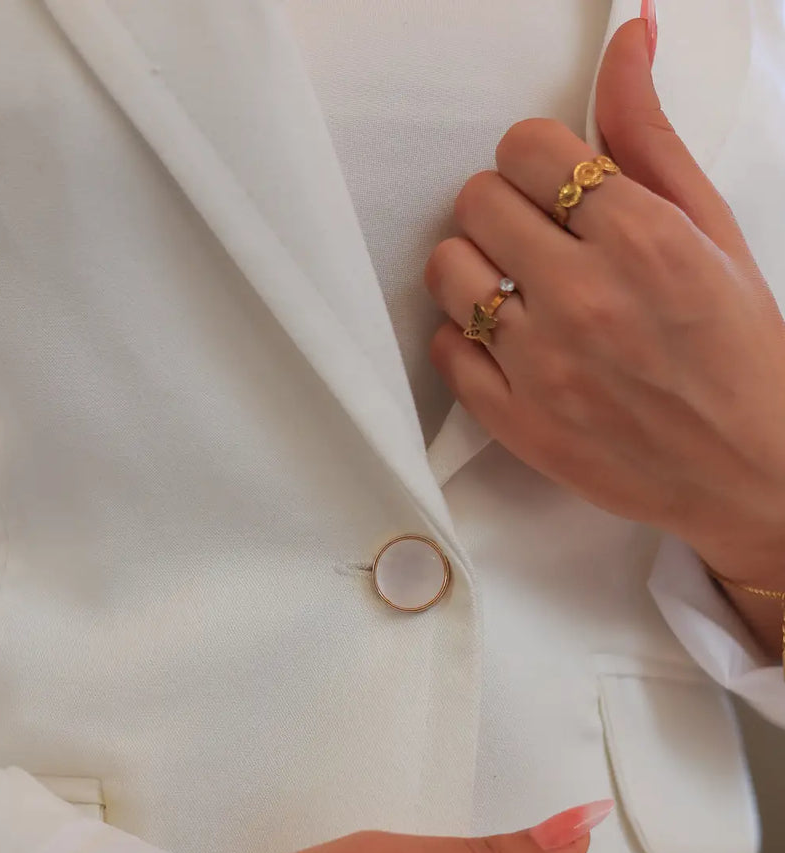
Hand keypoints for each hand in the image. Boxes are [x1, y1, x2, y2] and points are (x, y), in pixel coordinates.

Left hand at [424, 19, 784, 600]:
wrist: (748, 470)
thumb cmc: (741, 352)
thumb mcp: (712, 232)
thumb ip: (653, 138)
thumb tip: (629, 40)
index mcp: (639, 238)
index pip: (527, 147)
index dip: (538, 160)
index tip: (556, 184)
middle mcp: (583, 298)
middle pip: (476, 199)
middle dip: (505, 206)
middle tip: (538, 236)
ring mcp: (542, 366)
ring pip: (446, 270)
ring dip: (474, 267)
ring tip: (515, 288)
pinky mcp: (516, 422)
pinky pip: (444, 350)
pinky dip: (465, 340)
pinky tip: (507, 344)